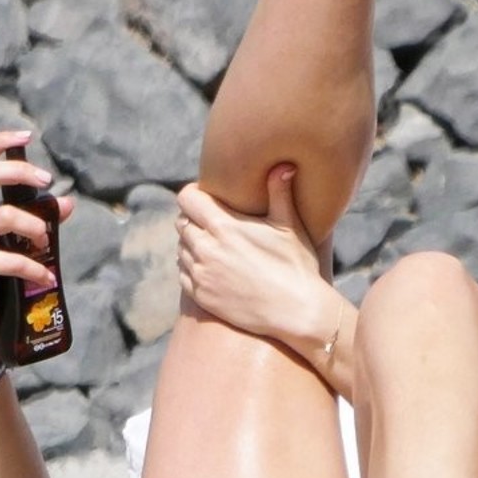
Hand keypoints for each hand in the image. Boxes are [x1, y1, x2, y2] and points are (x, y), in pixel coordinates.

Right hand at [0, 130, 74, 361]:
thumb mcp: (15, 239)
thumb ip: (39, 218)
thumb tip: (68, 201)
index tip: (27, 135)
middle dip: (18, 171)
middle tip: (47, 180)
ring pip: (2, 216)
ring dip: (34, 225)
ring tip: (46, 241)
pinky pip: (9, 259)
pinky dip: (34, 267)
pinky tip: (47, 276)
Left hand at [176, 165, 333, 344]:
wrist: (296, 312)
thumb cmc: (297, 267)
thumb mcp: (290, 226)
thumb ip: (280, 193)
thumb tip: (284, 165)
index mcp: (224, 227)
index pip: (187, 199)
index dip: (194, 194)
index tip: (206, 196)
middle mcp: (206, 249)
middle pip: (182, 223)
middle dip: (194, 219)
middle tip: (213, 222)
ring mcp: (201, 275)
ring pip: (181, 249)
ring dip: (192, 244)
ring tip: (214, 245)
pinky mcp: (201, 297)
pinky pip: (182, 275)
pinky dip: (191, 268)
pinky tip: (211, 268)